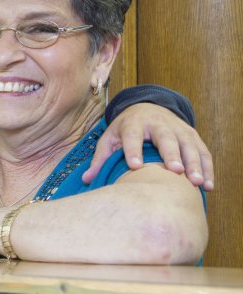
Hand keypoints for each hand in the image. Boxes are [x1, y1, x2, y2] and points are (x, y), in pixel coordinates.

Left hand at [88, 102, 213, 189]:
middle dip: (172, 155)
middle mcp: (158, 124)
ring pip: (189, 145)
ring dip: (194, 164)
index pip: (133, 137)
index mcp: (134, 124)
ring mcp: (178, 129)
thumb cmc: (125, 129)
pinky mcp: (192, 136)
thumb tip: (86, 180)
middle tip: (175, 172)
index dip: (134, 150)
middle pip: (166, 139)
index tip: (135, 166)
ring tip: (196, 183)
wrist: (147, 108)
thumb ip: (100, 158)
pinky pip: (202, 152)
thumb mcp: (109, 138)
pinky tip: (207, 185)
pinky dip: (206, 168)